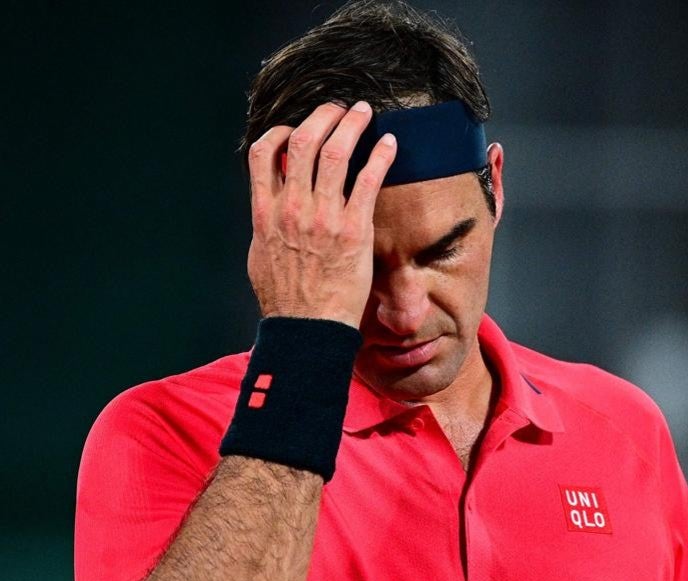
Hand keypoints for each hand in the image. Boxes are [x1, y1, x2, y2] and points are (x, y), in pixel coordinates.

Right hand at [245, 101, 395, 328]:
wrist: (307, 328)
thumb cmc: (286, 299)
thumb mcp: (261, 255)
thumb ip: (266, 225)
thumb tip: (269, 208)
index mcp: (265, 211)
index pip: (263, 153)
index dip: (280, 131)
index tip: (296, 127)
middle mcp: (292, 207)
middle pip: (303, 141)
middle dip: (322, 117)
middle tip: (337, 109)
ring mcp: (323, 216)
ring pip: (335, 152)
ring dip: (352, 125)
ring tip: (364, 113)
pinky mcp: (354, 229)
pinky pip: (368, 180)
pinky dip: (380, 156)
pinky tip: (390, 144)